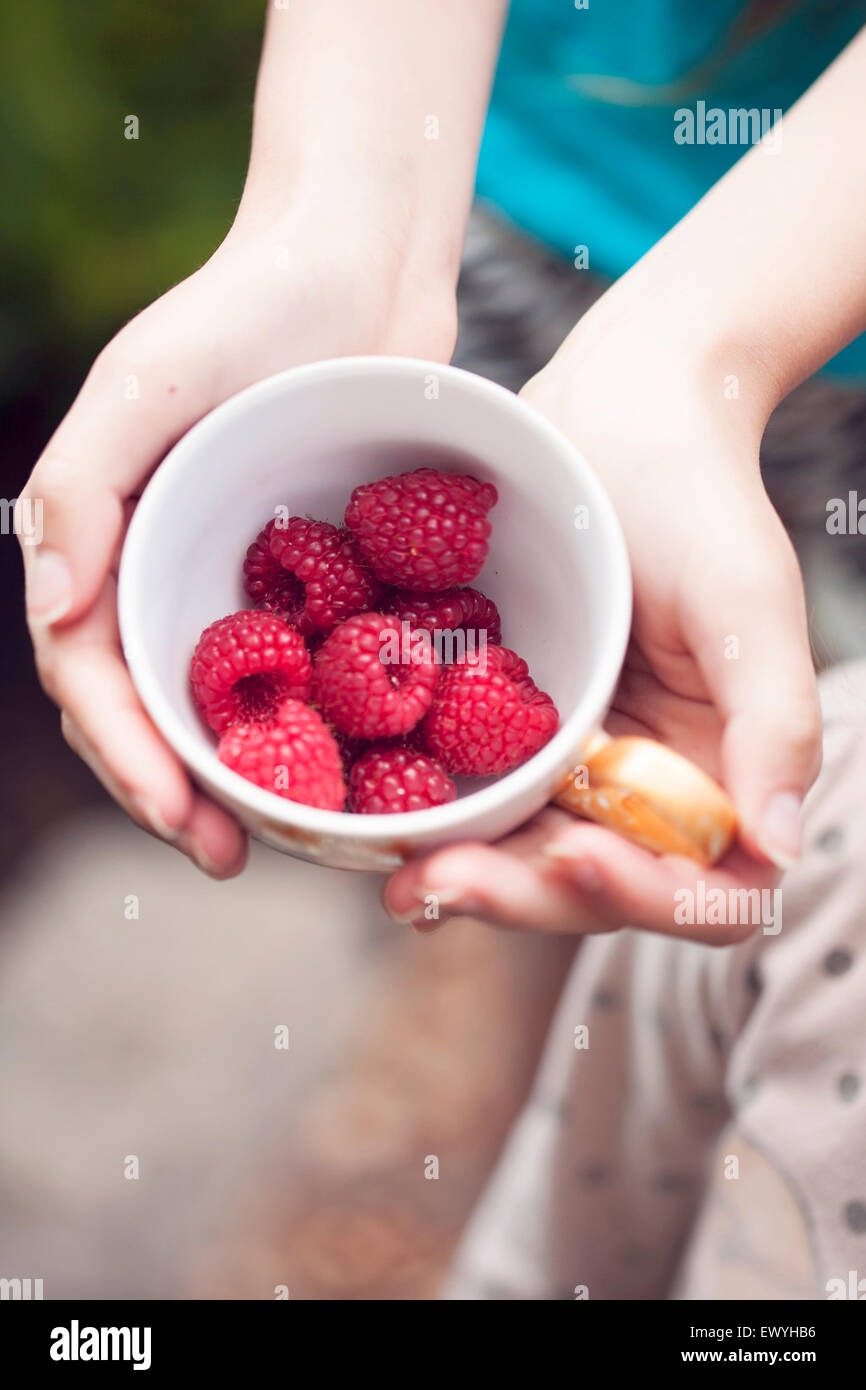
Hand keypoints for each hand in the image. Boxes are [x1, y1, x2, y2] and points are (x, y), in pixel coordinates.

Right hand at [21, 214, 454, 876]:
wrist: (361, 260)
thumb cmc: (248, 304)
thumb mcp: (147, 382)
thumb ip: (81, 491)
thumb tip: (54, 617)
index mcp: (110, 538)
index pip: (93, 674)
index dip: (126, 755)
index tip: (179, 816)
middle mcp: (167, 568)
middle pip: (150, 707)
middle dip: (175, 791)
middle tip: (225, 855)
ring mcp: (241, 578)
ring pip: (223, 703)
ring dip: (241, 780)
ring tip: (280, 839)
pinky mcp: (315, 577)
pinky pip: (306, 666)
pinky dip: (314, 725)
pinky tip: (350, 771)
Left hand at [385, 300, 821, 940]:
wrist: (618, 410)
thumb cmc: (698, 493)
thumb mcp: (749, 598)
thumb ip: (775, 723)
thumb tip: (780, 851)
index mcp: (719, 769)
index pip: (701, 886)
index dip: (645, 897)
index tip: (576, 856)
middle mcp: (646, 781)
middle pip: (595, 887)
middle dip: (522, 895)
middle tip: (440, 881)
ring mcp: (575, 758)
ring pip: (526, 855)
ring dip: (468, 875)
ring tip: (400, 876)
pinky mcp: (513, 725)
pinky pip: (479, 790)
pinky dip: (439, 818)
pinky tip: (384, 828)